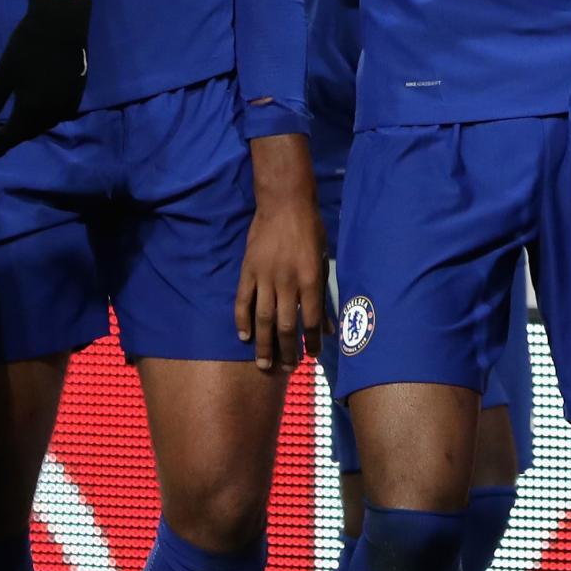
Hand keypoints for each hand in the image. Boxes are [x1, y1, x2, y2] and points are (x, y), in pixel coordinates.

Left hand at [0, 0, 90, 154]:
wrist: (61, 25)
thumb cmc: (27, 47)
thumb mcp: (4, 74)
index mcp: (32, 109)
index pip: (13, 135)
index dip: (1, 145)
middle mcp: (52, 113)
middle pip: (31, 132)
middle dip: (16, 136)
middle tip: (1, 137)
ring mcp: (67, 104)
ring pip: (46, 124)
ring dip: (31, 128)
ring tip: (18, 125)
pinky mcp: (77, 94)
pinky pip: (59, 115)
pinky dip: (46, 118)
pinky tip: (39, 111)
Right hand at [235, 135, 324, 372]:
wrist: (285, 203)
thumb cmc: (310, 231)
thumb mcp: (323, 260)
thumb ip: (323, 294)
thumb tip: (329, 325)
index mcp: (310, 280)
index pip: (311, 320)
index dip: (311, 342)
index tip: (312, 356)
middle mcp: (288, 282)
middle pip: (285, 325)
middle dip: (287, 350)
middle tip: (288, 368)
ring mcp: (265, 277)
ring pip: (262, 319)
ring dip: (263, 344)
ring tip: (264, 363)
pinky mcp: (248, 270)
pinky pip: (243, 301)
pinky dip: (242, 320)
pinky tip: (244, 336)